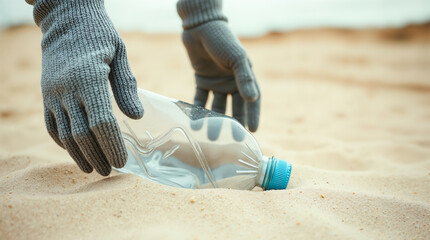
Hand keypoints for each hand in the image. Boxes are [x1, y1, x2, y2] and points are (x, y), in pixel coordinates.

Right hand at [30, 0, 142, 175]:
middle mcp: (66, 89)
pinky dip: (61, 140)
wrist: (66, 19)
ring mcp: (53, 93)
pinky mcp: (46, 93)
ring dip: (78, 154)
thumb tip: (137, 117)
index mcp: (88, 79)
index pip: (101, 122)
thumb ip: (126, 86)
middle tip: (109, 171)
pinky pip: (51, 123)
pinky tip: (73, 151)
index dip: (112, 145)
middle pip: (82, 133)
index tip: (122, 161)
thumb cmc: (99, 35)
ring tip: (92, 169)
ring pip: (64, 133)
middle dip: (97, 155)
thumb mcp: (119, 54)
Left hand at [177, 0, 260, 134]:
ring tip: (210, 135)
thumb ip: (244, 78)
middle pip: (234, 107)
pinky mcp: (202, 80)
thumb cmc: (223, 40)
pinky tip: (195, 121)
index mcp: (245, 77)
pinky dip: (198, 109)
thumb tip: (252, 99)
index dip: (252, 115)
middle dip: (233, 122)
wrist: (200, 27)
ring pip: (217, 105)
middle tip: (232, 139)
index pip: (252, 100)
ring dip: (214, 119)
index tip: (252, 131)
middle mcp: (232, 82)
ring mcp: (217, 82)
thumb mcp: (237, 58)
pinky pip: (201, 98)